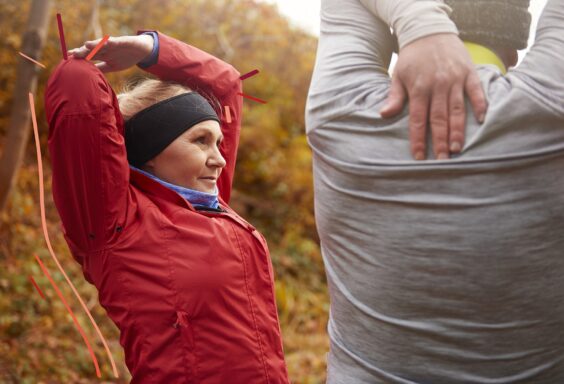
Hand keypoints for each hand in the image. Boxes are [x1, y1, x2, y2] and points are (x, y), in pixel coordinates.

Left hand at [67, 34, 153, 72]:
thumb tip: (90, 76)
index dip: (80, 58)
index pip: (89, 57)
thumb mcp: (113, 66)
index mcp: (103, 55)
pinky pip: (114, 42)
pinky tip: (105, 42)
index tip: (68, 60)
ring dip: (93, 46)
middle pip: (91, 50)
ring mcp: (112, 45)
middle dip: (82, 52)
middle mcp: (105, 49)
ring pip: (101, 45)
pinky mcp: (121, 42)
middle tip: (71, 54)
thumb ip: (102, 69)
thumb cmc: (126, 58)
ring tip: (84, 46)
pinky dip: (108, 42)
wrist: (142, 51)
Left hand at [380, 34, 486, 159]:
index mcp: (418, 88)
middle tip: (442, 160)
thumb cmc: (412, 57)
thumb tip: (383, 115)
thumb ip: (394, 96)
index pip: (417, 120)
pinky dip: (480, 105)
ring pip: (457, 109)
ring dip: (458, 130)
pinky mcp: (469, 72)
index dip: (418, 139)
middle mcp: (437, 86)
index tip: (419, 157)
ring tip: (457, 148)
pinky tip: (482, 121)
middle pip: (439, 118)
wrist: (430, 31)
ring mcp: (455, 79)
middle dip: (439, 141)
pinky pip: (476, 91)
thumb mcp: (398, 74)